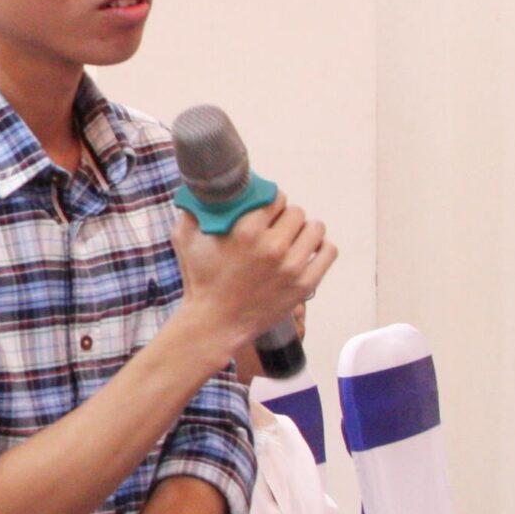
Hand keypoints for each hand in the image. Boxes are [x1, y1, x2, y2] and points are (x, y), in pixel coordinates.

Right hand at [172, 198, 337, 362]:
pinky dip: (321, 248)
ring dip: (305, 231)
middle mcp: (272, 246)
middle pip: (297, 212)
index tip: (265, 212)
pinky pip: (329, 251)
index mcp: (246, 230)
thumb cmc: (200, 281)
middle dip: (286, 218)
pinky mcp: (304, 285)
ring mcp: (291, 267)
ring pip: (316, 228)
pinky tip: (306, 252)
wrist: (215, 324)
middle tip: (277, 229)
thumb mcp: (185, 239)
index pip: (276, 197)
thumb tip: (202, 189)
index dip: (270, 202)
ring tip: (293, 240)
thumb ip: (193, 208)